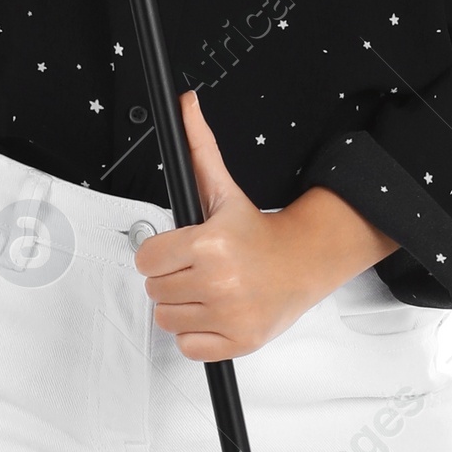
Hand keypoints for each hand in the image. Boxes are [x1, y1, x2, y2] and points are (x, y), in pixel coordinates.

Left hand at [136, 95, 397, 359]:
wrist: (304, 261)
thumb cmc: (257, 232)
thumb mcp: (223, 189)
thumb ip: (198, 148)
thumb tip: (185, 104)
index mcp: (210, 244)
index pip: (146, 260)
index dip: (160, 254)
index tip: (180, 251)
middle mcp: (220, 282)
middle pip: (155, 290)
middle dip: (172, 279)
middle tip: (200, 269)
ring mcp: (230, 315)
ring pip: (168, 320)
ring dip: (182, 308)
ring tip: (208, 290)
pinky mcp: (239, 341)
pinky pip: (188, 347)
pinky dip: (197, 335)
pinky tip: (215, 313)